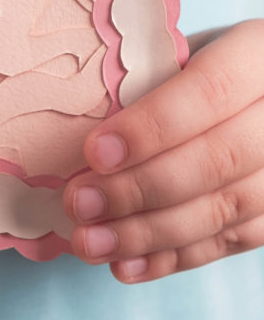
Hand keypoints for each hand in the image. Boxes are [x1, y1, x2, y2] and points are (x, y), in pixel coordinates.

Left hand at [63, 20, 263, 281]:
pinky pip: (230, 242)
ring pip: (226, 209)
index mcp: (258, 54)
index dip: (152, 126)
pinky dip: (172, 258)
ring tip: (90, 243)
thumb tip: (73, 129)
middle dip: (139, 188)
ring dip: (148, 234)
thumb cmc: (186, 66)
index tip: (95, 152)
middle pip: (218, 159)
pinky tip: (124, 266)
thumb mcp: (172, 53)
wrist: (241, 96)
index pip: (211, 90)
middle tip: (79, 203)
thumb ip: (142, 82)